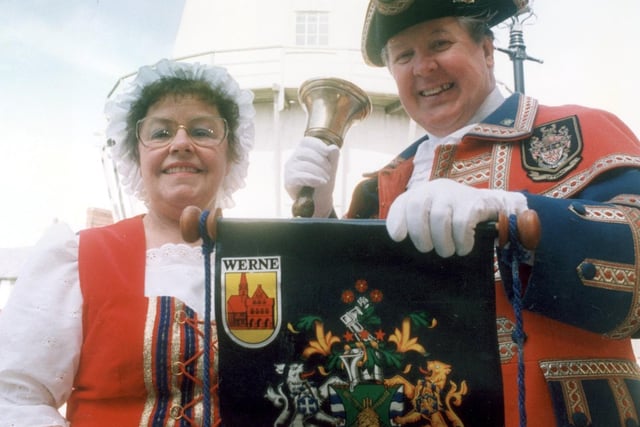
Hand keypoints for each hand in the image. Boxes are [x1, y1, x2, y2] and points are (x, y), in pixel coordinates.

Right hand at [284, 136, 339, 216]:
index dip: (317, 145)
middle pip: (304, 153)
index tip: (327, 153)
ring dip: (318, 171)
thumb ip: (333, 156)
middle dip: (320, 161)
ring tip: (326, 179)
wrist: (319, 200)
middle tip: (329, 171)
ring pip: (302, 165)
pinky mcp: (288, 182)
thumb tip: (332, 148)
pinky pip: (298, 176)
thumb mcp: (331, 167)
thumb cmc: (323, 180)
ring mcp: (289, 170)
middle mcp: (293, 158)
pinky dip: (312, 178)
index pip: (306, 141)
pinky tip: (320, 182)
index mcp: (303, 151)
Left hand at [386, 179, 527, 256]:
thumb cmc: (456, 219)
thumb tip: (403, 246)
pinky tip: (464, 247)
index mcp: (422, 194)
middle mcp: (435, 189)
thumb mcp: (435, 218)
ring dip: (442, 242)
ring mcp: (455, 193)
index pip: (402, 203)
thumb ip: (419, 226)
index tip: (398, 238)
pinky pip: (462, 224)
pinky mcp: (474, 202)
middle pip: (417, 208)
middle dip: (420, 235)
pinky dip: (461, 241)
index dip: (397, 220)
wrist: (492, 206)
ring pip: (439, 218)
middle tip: (427, 249)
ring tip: (448, 251)